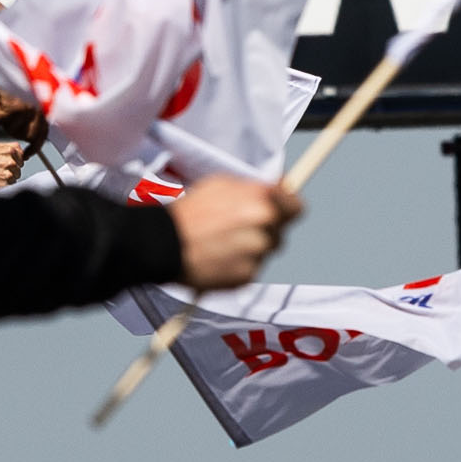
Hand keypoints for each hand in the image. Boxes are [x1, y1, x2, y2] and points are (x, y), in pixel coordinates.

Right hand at [0, 140, 22, 189]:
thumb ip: (12, 149)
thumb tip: (25, 156)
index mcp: (10, 149)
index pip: (22, 158)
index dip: (13, 161)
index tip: (4, 162)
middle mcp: (10, 161)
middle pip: (19, 168)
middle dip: (11, 170)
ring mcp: (8, 173)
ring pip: (15, 178)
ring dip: (8, 178)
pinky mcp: (4, 184)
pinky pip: (10, 186)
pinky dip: (3, 185)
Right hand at [164, 173, 301, 289]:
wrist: (164, 243)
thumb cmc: (190, 211)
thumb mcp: (223, 183)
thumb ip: (256, 187)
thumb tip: (281, 187)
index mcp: (263, 203)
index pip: (296, 207)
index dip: (288, 207)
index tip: (281, 208)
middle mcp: (265, 230)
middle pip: (279, 232)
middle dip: (264, 229)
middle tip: (236, 227)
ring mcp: (256, 256)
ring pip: (264, 251)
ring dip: (250, 247)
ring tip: (220, 242)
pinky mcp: (245, 277)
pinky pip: (250, 269)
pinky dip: (238, 265)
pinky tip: (217, 256)